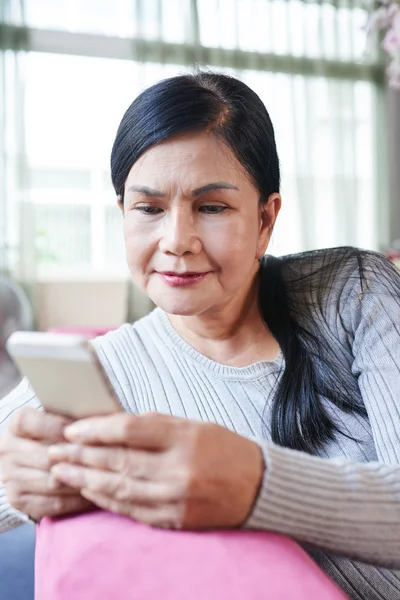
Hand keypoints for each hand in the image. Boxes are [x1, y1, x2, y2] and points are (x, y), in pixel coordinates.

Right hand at [0, 408, 93, 521]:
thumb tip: (96, 420)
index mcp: (15, 425)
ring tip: (103, 476)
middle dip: (75, 458)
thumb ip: (72, 416)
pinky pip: (53, 503)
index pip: (29, 423)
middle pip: (44, 456)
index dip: (55, 426)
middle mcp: (6, 450)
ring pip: (52, 482)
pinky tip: (92, 493)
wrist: (32, 457)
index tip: (81, 430)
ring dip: (79, 480)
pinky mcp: (18, 500)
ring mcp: (10, 477)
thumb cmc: (55, 432)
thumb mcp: (59, 417)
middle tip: (102, 458)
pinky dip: (76, 500)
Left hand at [49, 412, 263, 529]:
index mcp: (184, 436)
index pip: (128, 429)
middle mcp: (178, 468)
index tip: (71, 430)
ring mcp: (176, 497)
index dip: (95, 429)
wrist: (258, 486)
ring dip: (86, 479)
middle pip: (118, 459)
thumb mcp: (192, 425)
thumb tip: (110, 426)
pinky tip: (90, 491)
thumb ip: (154, 425)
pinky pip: (132, 510)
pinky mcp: (175, 519)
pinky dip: (107, 500)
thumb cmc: (224, 448)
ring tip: (62, 472)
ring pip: (119, 487)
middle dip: (81, 455)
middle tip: (55, 452)